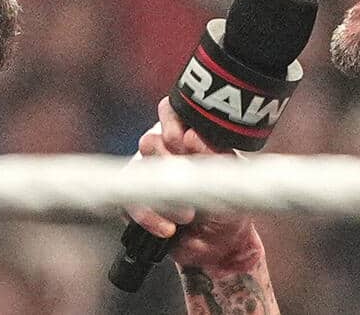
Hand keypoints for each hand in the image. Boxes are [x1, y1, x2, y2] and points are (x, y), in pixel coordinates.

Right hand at [128, 97, 265, 273]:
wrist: (220, 246)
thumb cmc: (229, 207)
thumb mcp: (229, 180)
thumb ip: (212, 155)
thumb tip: (191, 135)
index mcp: (188, 138)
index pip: (169, 112)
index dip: (171, 122)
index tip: (182, 140)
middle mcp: (165, 153)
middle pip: (150, 141)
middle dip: (169, 163)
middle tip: (190, 181)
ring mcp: (148, 178)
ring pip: (138, 170)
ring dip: (164, 195)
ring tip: (187, 215)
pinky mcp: (136, 204)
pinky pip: (129, 204)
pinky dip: (149, 218)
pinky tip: (168, 229)